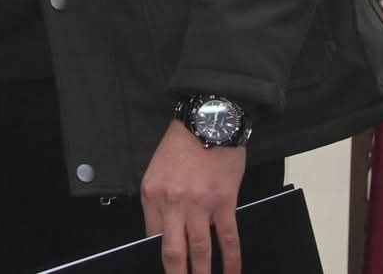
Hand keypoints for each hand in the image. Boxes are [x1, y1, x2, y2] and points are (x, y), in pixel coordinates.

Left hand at [141, 121, 247, 273]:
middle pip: (173, 250)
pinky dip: (231, 259)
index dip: (157, 256)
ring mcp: (200, 204)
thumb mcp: (157, 170)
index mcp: (152, 193)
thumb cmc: (181, 145)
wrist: (208, 122)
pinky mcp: (224, 203)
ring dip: (202, 273)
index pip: (151, 235)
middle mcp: (173, 202)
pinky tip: (232, 272)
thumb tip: (164, 231)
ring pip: (200, 249)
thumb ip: (159, 200)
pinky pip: (228, 238)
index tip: (165, 268)